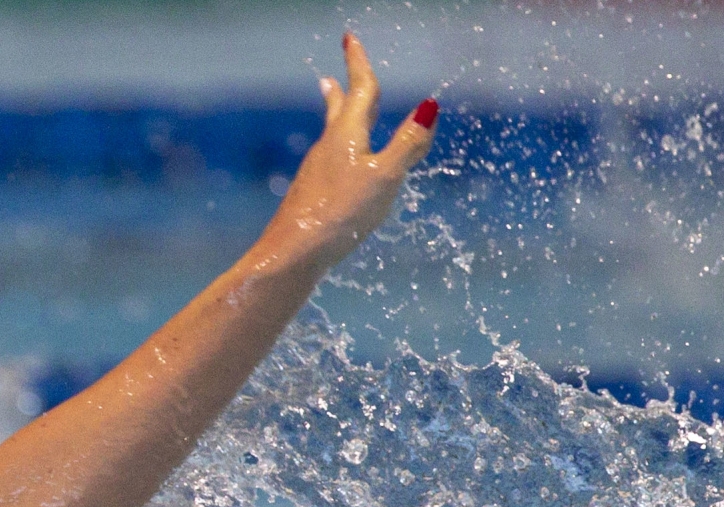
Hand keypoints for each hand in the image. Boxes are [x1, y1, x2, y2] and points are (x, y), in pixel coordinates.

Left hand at [263, 32, 437, 271]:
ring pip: (332, 135)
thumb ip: (408, 145)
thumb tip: (429, 106)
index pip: (360, 91)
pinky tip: (336, 166)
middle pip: (338, 111)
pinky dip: (337, 148)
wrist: (294, 251)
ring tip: (334, 105)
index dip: (358, 64)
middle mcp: (329, 147)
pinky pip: (329, 161)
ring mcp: (317, 171)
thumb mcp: (386, 177)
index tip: (349, 38)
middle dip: (342, 90)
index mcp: (348, 135)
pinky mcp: (311, 195)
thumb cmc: (343, 212)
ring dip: (336, 116)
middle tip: (333, 74)